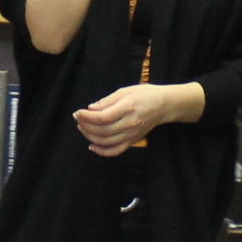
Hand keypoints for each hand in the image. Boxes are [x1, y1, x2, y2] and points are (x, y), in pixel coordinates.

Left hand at [72, 83, 195, 156]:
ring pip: (106, 141)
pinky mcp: (133, 141)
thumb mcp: (126, 90)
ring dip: (90, 136)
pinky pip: (115, 151)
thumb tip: (90, 109)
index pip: (103, 117)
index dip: (87, 117)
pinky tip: (92, 146)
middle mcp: (130, 124)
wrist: (164, 106)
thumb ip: (108, 100)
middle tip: (78, 118)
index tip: (78, 112)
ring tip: (82, 127)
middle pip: (102, 130)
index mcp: (128, 108)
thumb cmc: (145, 94)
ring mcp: (132, 135)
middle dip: (86, 125)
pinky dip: (102, 151)